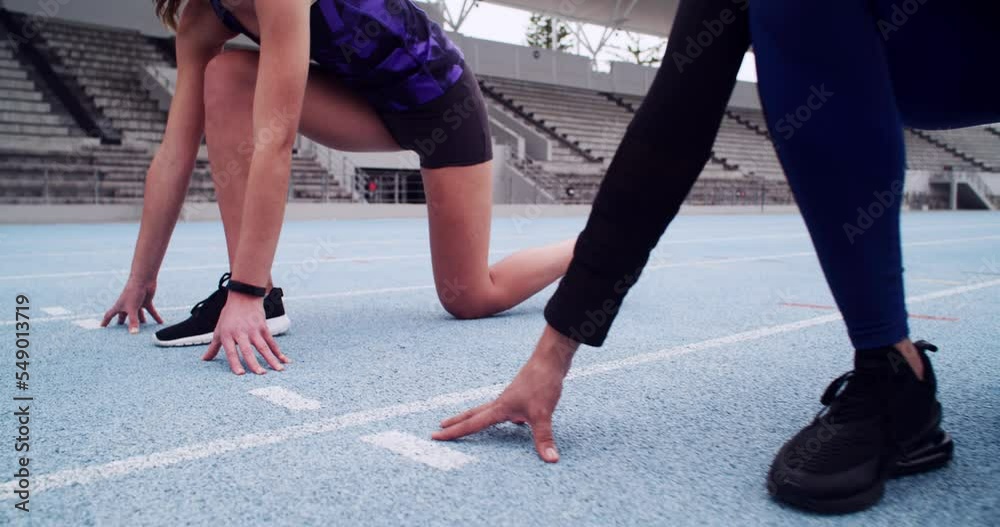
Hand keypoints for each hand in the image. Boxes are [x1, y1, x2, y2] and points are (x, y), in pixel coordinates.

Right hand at [101, 277, 163, 333]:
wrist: (144, 279)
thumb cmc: (133, 292)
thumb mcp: (132, 308)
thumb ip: (133, 321)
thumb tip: (133, 333)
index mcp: (120, 306)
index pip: (109, 315)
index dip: (105, 322)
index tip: (101, 328)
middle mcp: (127, 306)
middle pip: (124, 317)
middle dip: (123, 324)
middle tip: (122, 333)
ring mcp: (137, 304)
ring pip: (139, 315)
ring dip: (141, 322)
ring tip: (143, 332)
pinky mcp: (146, 301)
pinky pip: (151, 311)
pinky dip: (156, 317)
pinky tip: (161, 323)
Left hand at [202, 291, 288, 374]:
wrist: (244, 297)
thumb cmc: (229, 315)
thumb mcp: (219, 330)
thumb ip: (213, 347)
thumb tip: (204, 360)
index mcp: (228, 335)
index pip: (231, 351)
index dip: (235, 363)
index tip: (240, 374)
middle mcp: (241, 333)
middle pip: (248, 350)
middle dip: (254, 363)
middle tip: (260, 374)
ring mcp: (254, 330)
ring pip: (263, 347)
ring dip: (271, 359)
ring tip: (278, 369)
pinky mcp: (263, 327)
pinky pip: (272, 342)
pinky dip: (278, 351)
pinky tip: (284, 360)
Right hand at [433, 325, 578, 462]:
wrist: (551, 359)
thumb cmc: (542, 382)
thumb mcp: (543, 414)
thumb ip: (543, 437)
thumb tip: (550, 459)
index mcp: (500, 408)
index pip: (471, 423)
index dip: (453, 432)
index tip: (435, 436)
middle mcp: (501, 402)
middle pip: (473, 414)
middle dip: (457, 422)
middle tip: (440, 427)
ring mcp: (511, 398)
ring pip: (488, 411)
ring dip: (476, 418)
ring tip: (468, 424)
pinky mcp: (522, 395)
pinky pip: (506, 410)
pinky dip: (502, 417)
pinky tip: (514, 422)